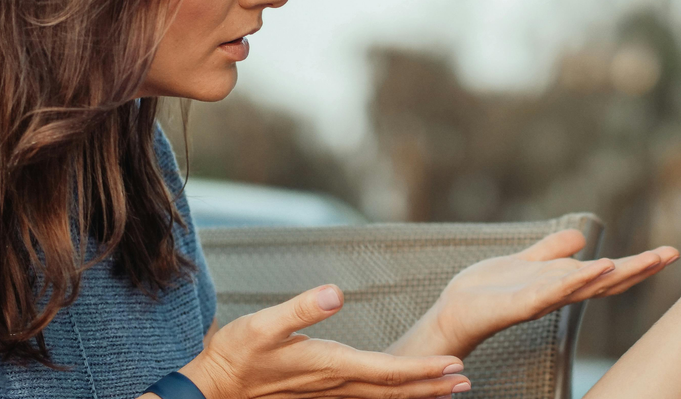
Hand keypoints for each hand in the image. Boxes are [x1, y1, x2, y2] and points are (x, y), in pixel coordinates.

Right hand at [181, 285, 469, 398]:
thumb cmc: (237, 354)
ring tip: (450, 390)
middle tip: (467, 381)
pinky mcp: (322, 395)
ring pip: (384, 398)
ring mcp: (330, 394)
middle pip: (395, 390)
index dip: (423, 369)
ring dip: (418, 394)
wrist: (214, 387)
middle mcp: (336, 384)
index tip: (454, 365)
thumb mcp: (263, 324)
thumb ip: (301, 308)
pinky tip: (404, 393)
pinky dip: (393, 397)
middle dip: (433, 387)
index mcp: (330, 365)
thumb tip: (336, 292)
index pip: (388, 370)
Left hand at [392, 229, 678, 357]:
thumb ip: (552, 250)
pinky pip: (552, 291)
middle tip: (671, 254)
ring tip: (641, 260)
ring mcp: (542, 300)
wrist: (455, 311)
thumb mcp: (526, 261)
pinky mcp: (521, 304)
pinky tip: (595, 267)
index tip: (667, 251)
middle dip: (639, 268)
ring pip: (585, 287)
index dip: (637, 264)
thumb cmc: (489, 291)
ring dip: (613, 274)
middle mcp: (559, 294)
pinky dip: (576, 280)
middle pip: (606, 282)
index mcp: (562, 283)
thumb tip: (581, 237)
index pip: (607, 274)